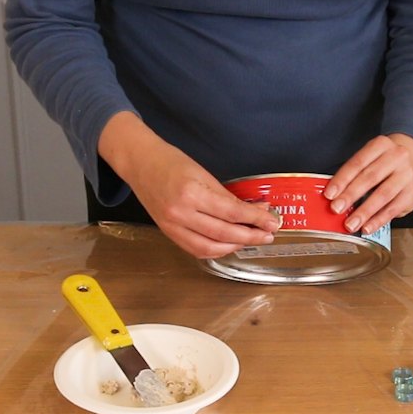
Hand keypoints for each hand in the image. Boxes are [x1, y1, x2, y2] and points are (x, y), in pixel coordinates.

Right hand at [98, 112, 279, 257]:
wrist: (140, 164)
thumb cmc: (172, 163)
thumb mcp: (204, 174)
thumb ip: (229, 196)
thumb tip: (257, 210)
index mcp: (192, 192)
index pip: (232, 213)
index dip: (256, 220)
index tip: (272, 222)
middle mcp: (181, 213)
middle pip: (224, 234)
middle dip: (250, 236)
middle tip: (268, 234)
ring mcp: (172, 226)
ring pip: (211, 248)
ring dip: (235, 247)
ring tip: (251, 239)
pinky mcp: (169, 233)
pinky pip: (196, 250)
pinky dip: (216, 250)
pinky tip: (230, 244)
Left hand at [323, 134, 412, 233]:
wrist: (411, 163)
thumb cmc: (382, 164)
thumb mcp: (368, 161)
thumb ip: (351, 176)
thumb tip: (332, 197)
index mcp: (381, 145)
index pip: (358, 163)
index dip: (342, 179)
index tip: (329, 194)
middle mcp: (397, 157)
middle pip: (371, 177)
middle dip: (351, 195)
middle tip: (336, 209)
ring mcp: (407, 175)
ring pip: (383, 195)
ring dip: (364, 212)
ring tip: (351, 224)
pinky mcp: (412, 194)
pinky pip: (393, 209)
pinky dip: (378, 220)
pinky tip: (367, 228)